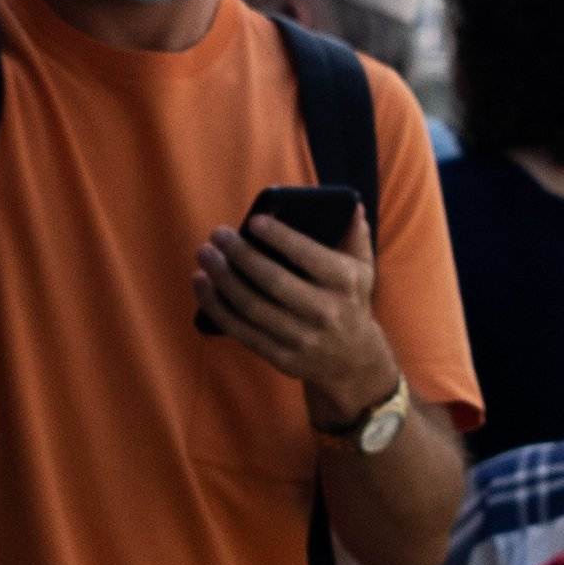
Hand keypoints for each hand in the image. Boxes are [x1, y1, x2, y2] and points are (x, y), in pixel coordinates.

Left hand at [196, 206, 402, 422]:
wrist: (353, 361)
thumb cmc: (349, 301)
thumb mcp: (362, 270)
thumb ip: (354, 236)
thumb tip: (350, 204)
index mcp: (344, 283)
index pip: (310, 256)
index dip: (280, 238)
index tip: (253, 220)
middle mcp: (324, 311)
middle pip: (273, 281)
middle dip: (241, 255)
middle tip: (218, 234)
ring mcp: (301, 337)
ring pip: (252, 307)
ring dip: (222, 279)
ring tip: (205, 254)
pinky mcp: (280, 357)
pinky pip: (240, 330)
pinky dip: (216, 306)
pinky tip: (201, 283)